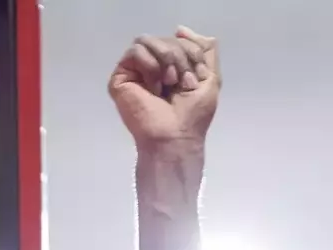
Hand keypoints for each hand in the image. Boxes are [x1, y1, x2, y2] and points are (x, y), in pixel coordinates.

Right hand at [109, 27, 220, 149]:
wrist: (175, 137)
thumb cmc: (193, 116)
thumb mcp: (211, 79)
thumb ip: (205, 51)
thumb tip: (180, 28)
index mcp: (172, 66)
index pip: (180, 39)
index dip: (192, 52)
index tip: (197, 77)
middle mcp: (153, 66)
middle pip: (165, 38)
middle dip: (180, 57)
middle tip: (182, 82)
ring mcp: (136, 71)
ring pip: (148, 40)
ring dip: (166, 59)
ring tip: (168, 83)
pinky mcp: (121, 77)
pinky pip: (136, 51)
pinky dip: (150, 66)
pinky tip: (154, 87)